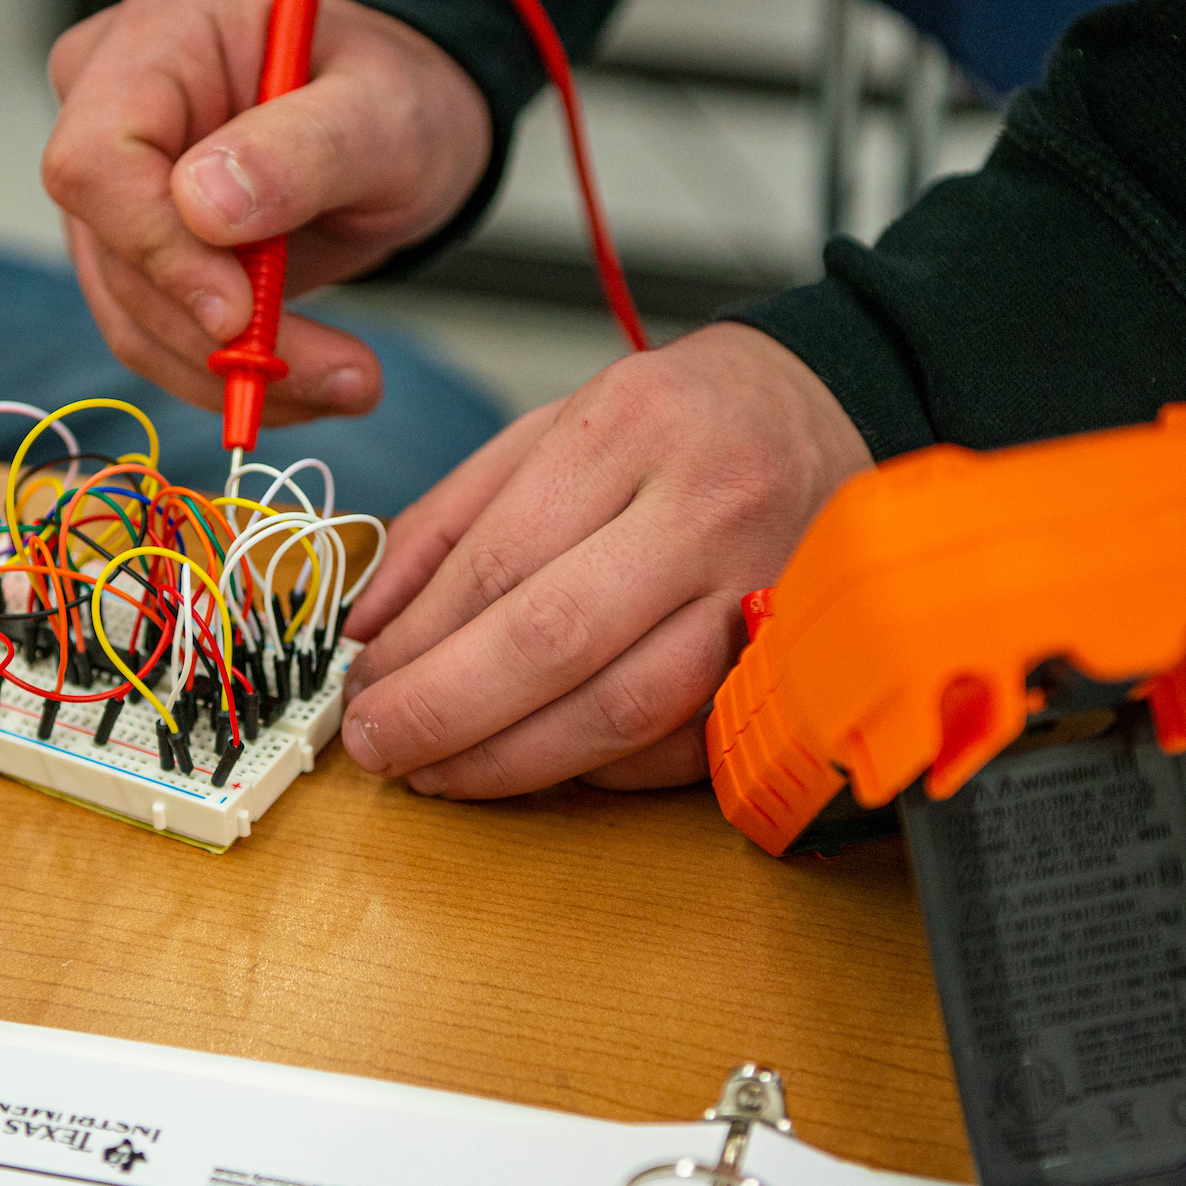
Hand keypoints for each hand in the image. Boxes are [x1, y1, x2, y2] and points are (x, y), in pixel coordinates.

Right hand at [42, 0, 489, 426]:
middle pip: (112, 252)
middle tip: (343, 375)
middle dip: (218, 335)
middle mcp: (112, 108)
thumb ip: (302, 148)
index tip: (240, 312)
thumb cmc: (393, 97)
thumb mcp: (384, 113)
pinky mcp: (136, 254)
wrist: (398, 133)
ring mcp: (115, 189)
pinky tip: (310, 382)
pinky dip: (231, 377)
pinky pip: (158, 337)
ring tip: (348, 383)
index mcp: (159, 39)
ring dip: (233, 373)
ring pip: (130, 313)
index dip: (156, 247)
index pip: (97, 159)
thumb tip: (202, 207)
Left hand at [339, 324, 872, 796]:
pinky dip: (603, 770)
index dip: (415, 641)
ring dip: (514, 760)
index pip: (498, 561)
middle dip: (445, 711)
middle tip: (378, 746)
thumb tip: (369, 624)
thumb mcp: (551, 428)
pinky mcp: (792, 657)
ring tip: (440, 772)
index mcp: (632, 426)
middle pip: (552, 639)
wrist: (824, 412)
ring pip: (623, 708)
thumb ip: (450, 521)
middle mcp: (705, 506)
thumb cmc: (677, 423)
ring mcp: (762, 588)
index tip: (361, 683)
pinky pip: (686, 742)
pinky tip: (541, 765)